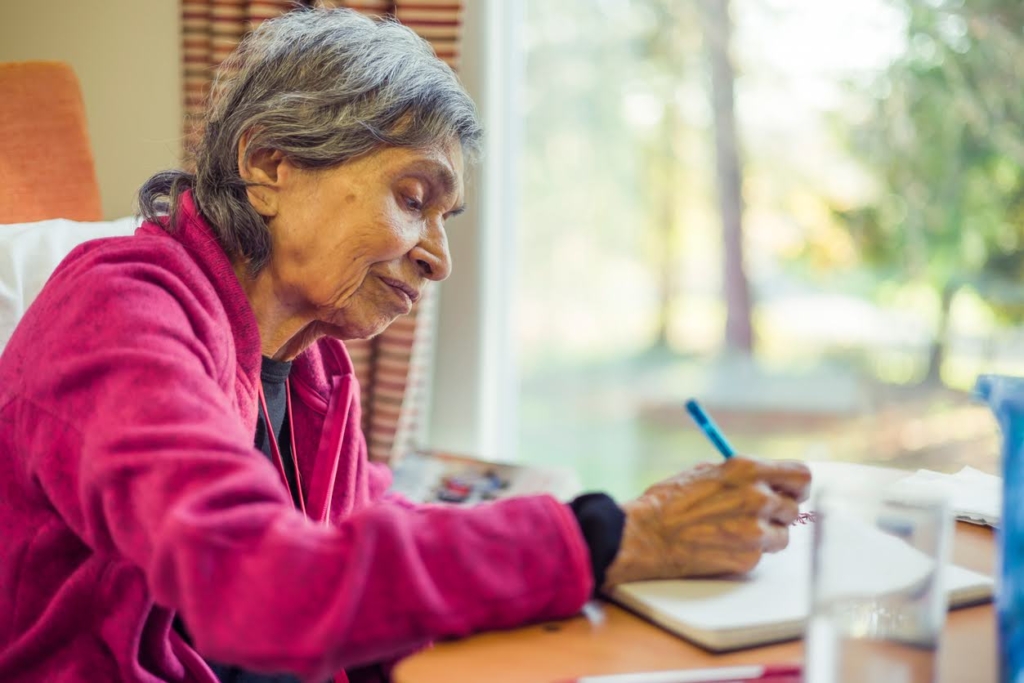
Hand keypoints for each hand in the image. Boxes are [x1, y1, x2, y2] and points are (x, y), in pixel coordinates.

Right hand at [603, 457, 810, 588]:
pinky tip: (722, 544)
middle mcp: (757, 498)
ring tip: (734, 530)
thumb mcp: (706, 472)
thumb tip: (768, 481)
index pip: (801, 475)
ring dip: (766, 534)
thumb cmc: (668, 501)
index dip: (797, 486)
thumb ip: (742, 476)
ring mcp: (755, 530)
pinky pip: (762, 554)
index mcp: (747, 470)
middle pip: (795, 507)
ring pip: (782, 535)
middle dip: (779, 512)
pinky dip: (748, 551)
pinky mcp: (749, 558)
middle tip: (758, 515)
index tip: (791, 492)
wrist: (646, 535)